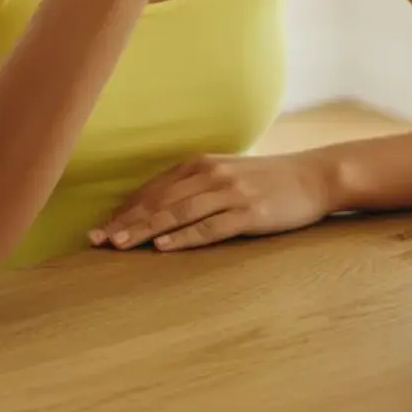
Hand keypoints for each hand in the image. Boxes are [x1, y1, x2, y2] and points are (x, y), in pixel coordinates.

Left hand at [89, 153, 335, 251]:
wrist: (315, 177)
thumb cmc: (268, 180)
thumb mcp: (228, 174)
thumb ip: (195, 186)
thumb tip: (158, 208)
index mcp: (203, 164)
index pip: (154, 189)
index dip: (126, 209)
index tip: (101, 228)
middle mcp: (212, 175)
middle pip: (160, 202)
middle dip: (126, 222)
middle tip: (97, 240)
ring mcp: (231, 194)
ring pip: (178, 214)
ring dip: (146, 230)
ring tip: (120, 245)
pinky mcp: (249, 214)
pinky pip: (210, 227)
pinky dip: (184, 238)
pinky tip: (164, 247)